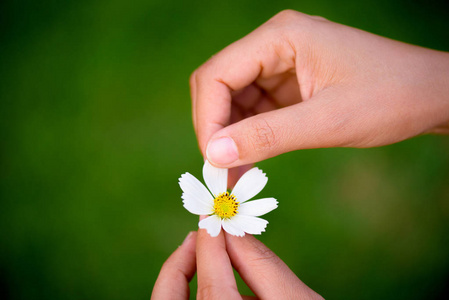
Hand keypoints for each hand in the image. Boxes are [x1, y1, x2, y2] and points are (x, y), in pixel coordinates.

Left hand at [151, 230, 322, 298]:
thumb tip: (236, 234)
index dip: (209, 246)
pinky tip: (225, 290)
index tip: (211, 220)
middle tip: (197, 237)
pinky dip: (199, 297)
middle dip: (179, 264)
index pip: (210, 285)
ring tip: (210, 258)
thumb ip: (264, 267)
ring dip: (186, 281)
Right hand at [190, 10, 448, 181]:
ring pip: (233, 99)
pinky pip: (254, 109)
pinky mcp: (288, 84)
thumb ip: (267, 136)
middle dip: (215, 128)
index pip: (217, 74)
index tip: (213, 161)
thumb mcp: (327, 120)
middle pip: (219, 85)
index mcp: (280, 36)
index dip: (207, 118)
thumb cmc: (390, 98)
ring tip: (233, 175)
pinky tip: (249, 161)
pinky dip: (247, 136)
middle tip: (219, 171)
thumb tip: (213, 154)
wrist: (431, 95)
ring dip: (229, 136)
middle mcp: (274, 44)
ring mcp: (280, 63)